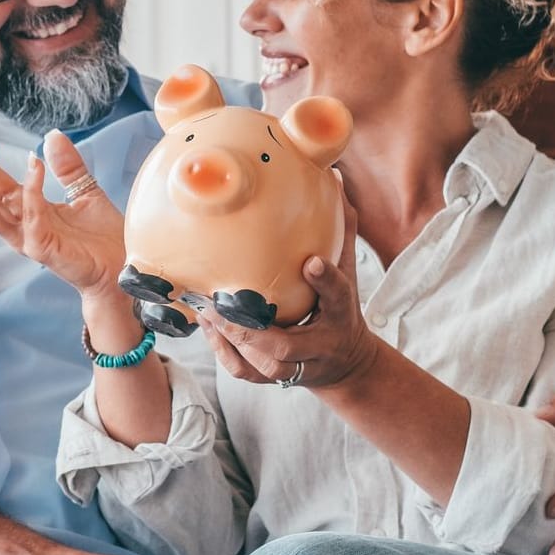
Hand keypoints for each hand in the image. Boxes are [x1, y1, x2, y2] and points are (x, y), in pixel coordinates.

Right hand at [0, 118, 126, 295]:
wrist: (125, 269)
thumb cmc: (103, 238)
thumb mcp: (86, 191)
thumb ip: (67, 166)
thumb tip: (52, 135)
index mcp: (24, 208)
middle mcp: (19, 223)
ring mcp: (27, 238)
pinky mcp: (43, 249)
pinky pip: (29, 217)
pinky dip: (30, 189)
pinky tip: (33, 162)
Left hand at [198, 199, 379, 390]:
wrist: (345, 363)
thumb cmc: (340, 307)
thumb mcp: (349, 270)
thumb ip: (340, 229)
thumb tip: (334, 177)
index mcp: (341, 313)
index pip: (337, 295)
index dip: (325, 281)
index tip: (311, 262)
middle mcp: (320, 344)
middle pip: (284, 345)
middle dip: (250, 329)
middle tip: (221, 303)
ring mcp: (297, 365)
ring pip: (260, 363)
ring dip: (230, 339)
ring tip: (205, 310)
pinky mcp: (277, 377)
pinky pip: (245, 371)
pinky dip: (223, 351)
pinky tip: (208, 325)